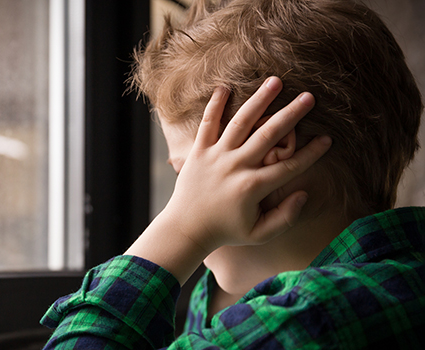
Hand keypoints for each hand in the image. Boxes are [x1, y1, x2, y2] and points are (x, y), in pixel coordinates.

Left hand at [125, 77, 331, 283]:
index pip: (289, 166)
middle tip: (310, 97)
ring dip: (259, 100)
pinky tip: (225, 87)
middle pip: (269, 135)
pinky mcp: (198, 151)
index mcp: (253, 188)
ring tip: (275, 81)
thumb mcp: (259, 233)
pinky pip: (207, 124)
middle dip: (291, 115)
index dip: (311, 153)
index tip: (328, 139)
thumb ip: (285, 217)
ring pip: (241, 122)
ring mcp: (216, 156)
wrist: (185, 228)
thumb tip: (303, 193)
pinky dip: (214, 105)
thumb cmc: (226, 230)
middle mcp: (236, 167)